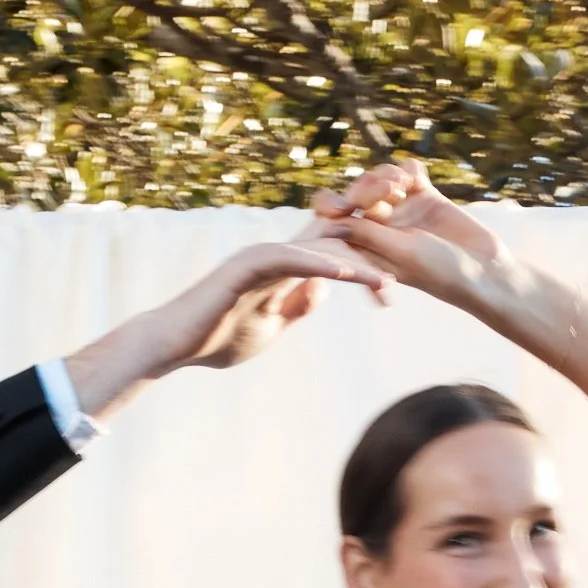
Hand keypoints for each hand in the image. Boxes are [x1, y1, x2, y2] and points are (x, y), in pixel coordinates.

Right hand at [161, 233, 388, 372]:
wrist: (175, 343)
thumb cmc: (216, 338)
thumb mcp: (272, 326)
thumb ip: (297, 305)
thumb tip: (322, 292)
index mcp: (285, 266)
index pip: (336, 259)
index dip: (369, 267)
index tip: (401, 286)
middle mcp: (278, 251)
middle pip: (337, 244)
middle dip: (375, 254)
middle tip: (413, 269)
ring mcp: (263, 254)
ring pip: (321, 250)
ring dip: (357, 262)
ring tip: (393, 278)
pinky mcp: (249, 265)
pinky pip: (294, 260)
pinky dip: (324, 267)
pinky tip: (352, 276)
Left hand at [311, 161, 505, 309]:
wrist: (482, 269)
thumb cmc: (440, 271)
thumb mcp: (401, 253)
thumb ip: (368, 236)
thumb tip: (330, 224)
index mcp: (368, 248)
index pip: (339, 222)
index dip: (333, 207)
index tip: (343, 205)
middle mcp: (383, 228)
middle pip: (359, 194)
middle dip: (369, 187)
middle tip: (392, 191)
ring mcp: (404, 210)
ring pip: (381, 178)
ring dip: (389, 174)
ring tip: (405, 184)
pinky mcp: (425, 196)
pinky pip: (408, 171)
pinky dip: (409, 169)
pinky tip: (417, 178)